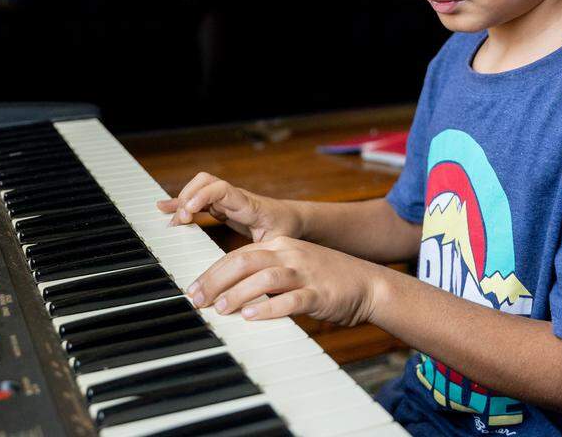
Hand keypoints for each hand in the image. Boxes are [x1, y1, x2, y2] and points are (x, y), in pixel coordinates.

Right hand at [156, 172, 301, 241]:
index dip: (202, 197)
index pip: (221, 190)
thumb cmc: (286, 230)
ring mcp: (226, 200)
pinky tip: (165, 209)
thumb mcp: (277, 243)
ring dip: (182, 200)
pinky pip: (199, 200)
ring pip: (199, 187)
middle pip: (205, 182)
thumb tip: (248, 271)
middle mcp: (234, 198)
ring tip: (170, 219)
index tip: (188, 213)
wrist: (293, 219)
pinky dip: (182, 204)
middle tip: (180, 221)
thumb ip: (263, 252)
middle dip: (187, 197)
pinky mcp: (221, 207)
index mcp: (247, 205)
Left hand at [186, 236, 380, 326]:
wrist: (368, 284)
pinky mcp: (319, 293)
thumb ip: (264, 274)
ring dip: (238, 293)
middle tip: (198, 300)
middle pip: (245, 261)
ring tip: (221, 309)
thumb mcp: (292, 267)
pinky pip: (290, 299)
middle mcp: (290, 254)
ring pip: (264, 277)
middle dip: (216, 280)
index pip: (238, 255)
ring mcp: (305, 272)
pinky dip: (269, 307)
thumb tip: (228, 291)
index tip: (193, 289)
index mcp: (280, 245)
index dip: (213, 272)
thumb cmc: (326, 279)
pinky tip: (252, 316)